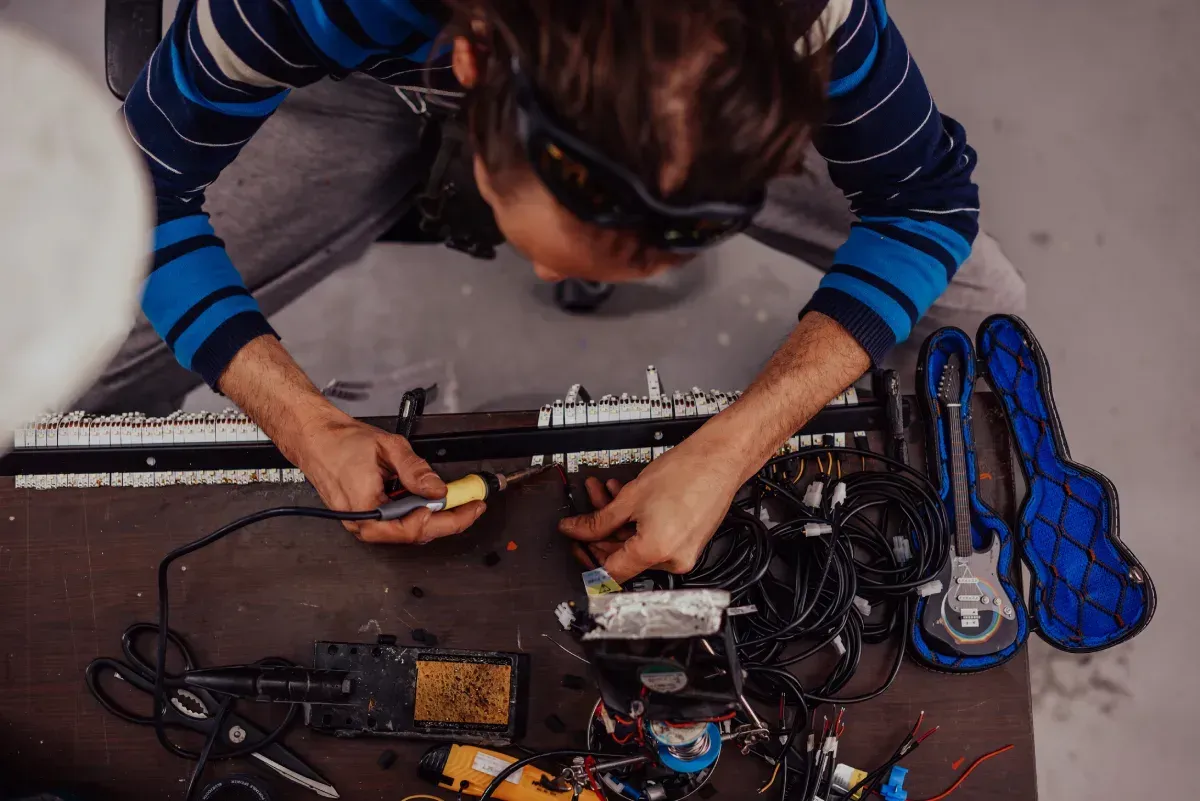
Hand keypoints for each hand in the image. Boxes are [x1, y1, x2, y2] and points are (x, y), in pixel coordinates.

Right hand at [215, 336, 484, 543]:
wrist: (314, 437)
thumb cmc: (342, 442)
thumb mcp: (388, 448)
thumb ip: (416, 471)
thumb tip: (439, 490)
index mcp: (369, 512)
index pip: (417, 528)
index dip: (450, 520)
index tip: (471, 505)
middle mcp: (365, 525)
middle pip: (416, 534)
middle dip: (448, 520)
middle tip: (471, 503)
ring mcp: (364, 523)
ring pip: (408, 529)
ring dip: (433, 515)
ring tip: (454, 498)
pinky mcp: (365, 517)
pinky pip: (397, 521)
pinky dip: (416, 510)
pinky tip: (426, 496)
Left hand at [558, 430, 744, 581]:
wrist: (719, 459)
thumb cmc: (685, 472)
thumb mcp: (630, 497)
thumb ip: (597, 520)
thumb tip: (576, 530)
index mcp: (655, 551)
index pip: (610, 573)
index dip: (587, 560)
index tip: (576, 548)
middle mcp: (672, 560)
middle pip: (623, 558)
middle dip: (601, 534)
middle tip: (585, 517)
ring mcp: (683, 554)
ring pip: (637, 545)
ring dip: (618, 523)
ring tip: (605, 495)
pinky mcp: (688, 544)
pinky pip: (654, 540)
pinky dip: (638, 524)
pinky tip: (626, 501)